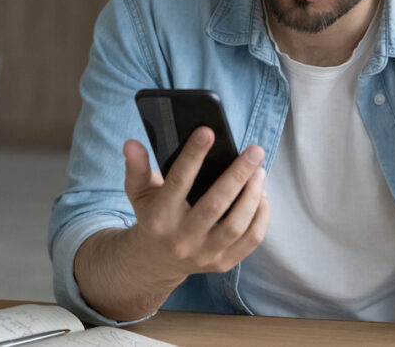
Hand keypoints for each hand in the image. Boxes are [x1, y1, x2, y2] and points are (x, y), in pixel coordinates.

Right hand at [121, 129, 270, 284]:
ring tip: (260, 171)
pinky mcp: (223, 264)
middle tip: (255, 151)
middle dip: (238, 175)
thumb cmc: (153, 217)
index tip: (208, 132)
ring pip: (236, 225)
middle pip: (215, 205)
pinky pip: (251, 240)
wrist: (156, 262)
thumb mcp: (139, 193)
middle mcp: (181, 240)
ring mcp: (204, 255)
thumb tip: (131, 144)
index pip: (178, 182)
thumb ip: (136, 168)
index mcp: (159, 219)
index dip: (193, 155)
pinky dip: (261, 216)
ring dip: (253, 195)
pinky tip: (262, 196)